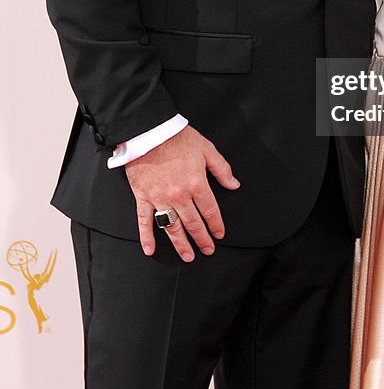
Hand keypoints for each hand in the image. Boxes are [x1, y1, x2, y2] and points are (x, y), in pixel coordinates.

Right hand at [125, 125, 239, 261]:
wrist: (149, 131)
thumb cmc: (179, 138)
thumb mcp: (207, 149)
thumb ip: (222, 169)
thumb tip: (234, 185)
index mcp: (197, 184)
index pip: (210, 210)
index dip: (216, 224)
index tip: (219, 234)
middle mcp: (179, 195)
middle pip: (193, 223)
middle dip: (202, 239)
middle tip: (208, 250)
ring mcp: (160, 198)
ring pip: (172, 228)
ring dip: (181, 244)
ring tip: (188, 256)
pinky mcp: (143, 197)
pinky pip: (144, 222)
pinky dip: (146, 237)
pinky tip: (150, 250)